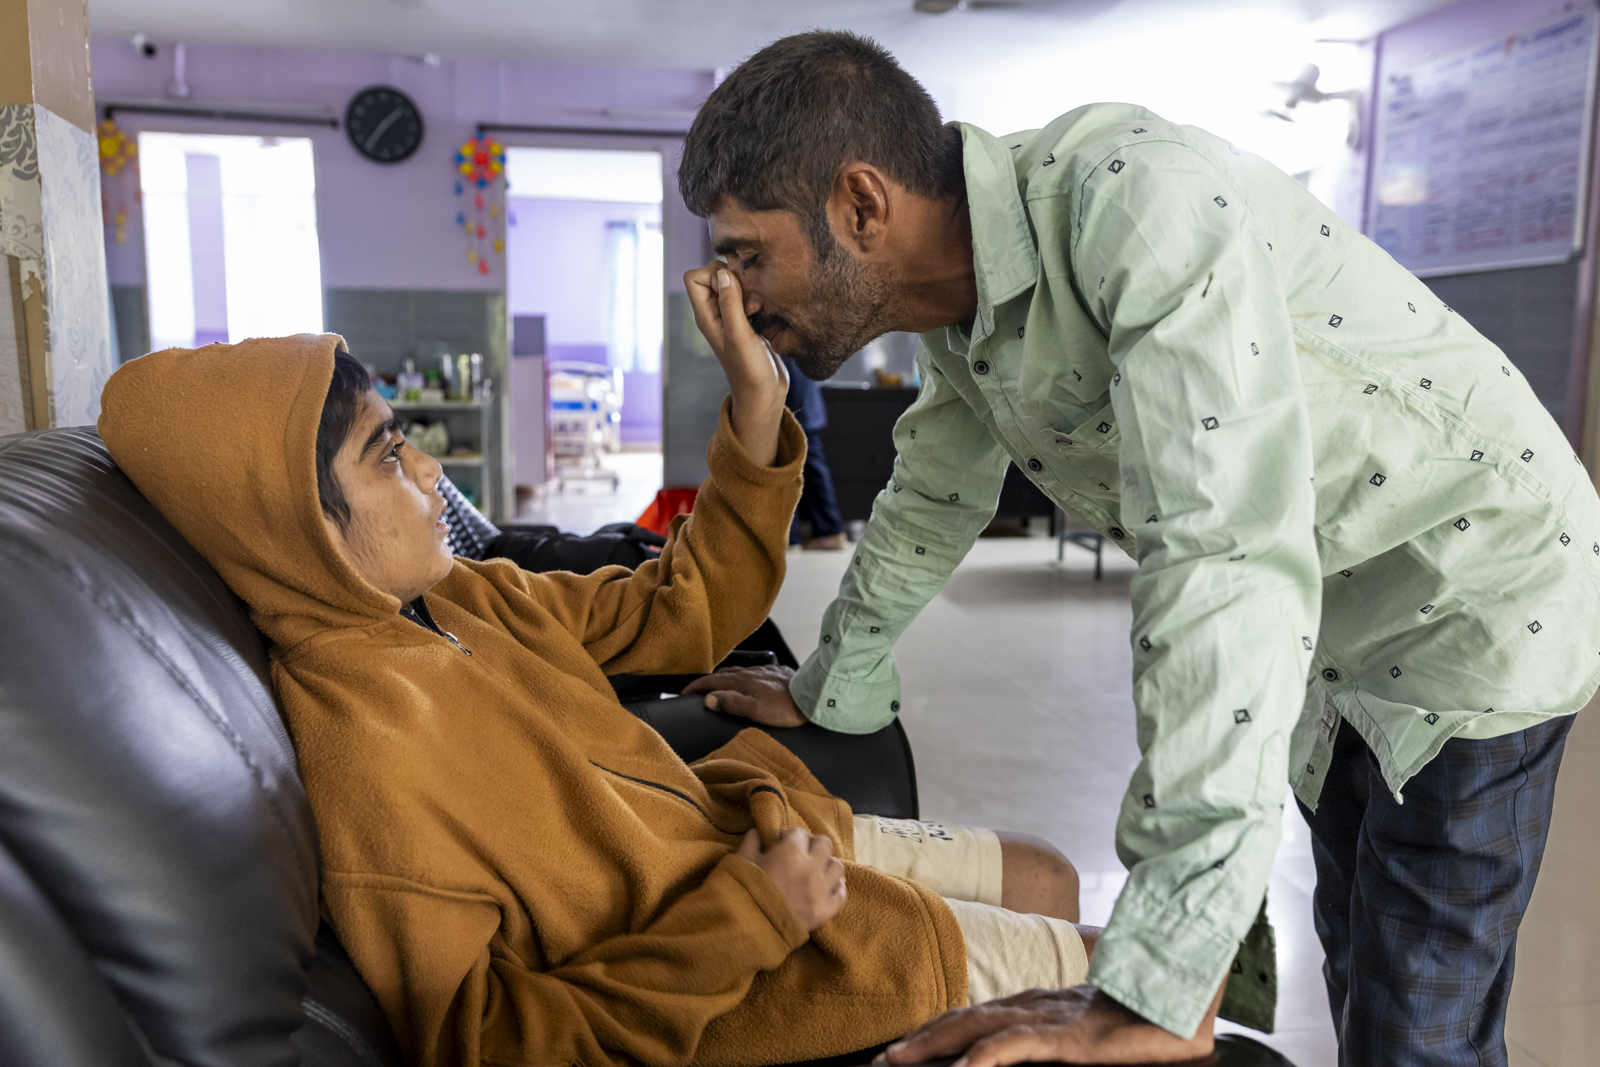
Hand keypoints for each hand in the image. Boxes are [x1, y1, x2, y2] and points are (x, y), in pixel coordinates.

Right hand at [681, 665, 807, 726]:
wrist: (813, 695)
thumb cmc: (785, 707)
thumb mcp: (755, 710)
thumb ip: (731, 703)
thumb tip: (709, 698)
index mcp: (742, 681)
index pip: (712, 681)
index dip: (696, 686)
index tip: (684, 693)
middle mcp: (750, 672)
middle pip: (723, 674)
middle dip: (708, 681)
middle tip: (698, 690)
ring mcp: (764, 670)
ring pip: (738, 671)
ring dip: (724, 678)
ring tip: (719, 686)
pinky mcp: (776, 672)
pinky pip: (752, 672)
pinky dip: (741, 677)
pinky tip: (747, 683)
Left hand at [685, 261, 789, 465]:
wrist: (764, 395)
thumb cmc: (749, 370)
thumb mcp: (739, 335)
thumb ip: (730, 303)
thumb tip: (723, 273)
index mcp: (706, 316)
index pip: (695, 277)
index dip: (713, 274)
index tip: (733, 288)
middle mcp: (715, 314)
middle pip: (715, 276)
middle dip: (734, 278)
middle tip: (749, 301)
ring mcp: (731, 318)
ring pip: (735, 285)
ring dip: (749, 289)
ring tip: (758, 310)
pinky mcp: (747, 322)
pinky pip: (749, 297)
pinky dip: (758, 299)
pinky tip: (765, 314)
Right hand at [737, 827, 846, 930]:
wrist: (747, 928)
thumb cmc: (742, 891)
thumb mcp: (741, 860)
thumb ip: (752, 840)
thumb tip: (759, 832)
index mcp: (791, 852)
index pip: (800, 833)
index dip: (789, 836)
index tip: (781, 843)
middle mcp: (811, 868)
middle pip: (825, 844)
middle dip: (812, 845)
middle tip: (801, 853)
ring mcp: (821, 891)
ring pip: (837, 867)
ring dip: (826, 864)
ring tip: (815, 869)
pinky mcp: (824, 911)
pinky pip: (841, 895)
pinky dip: (836, 889)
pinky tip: (827, 887)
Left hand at [876, 984, 1220, 1066]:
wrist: (1187, 998)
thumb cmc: (1142, 1018)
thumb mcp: (1086, 1033)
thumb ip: (1051, 1040)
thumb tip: (1011, 1059)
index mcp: (1037, 1004)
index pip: (974, 1013)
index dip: (933, 1030)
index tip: (898, 1051)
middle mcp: (1036, 1004)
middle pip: (964, 1015)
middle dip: (920, 1038)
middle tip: (882, 1060)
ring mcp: (1052, 1017)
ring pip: (980, 1024)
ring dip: (935, 1043)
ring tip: (900, 1061)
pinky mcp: (1073, 1036)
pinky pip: (1020, 1043)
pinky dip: (986, 1056)